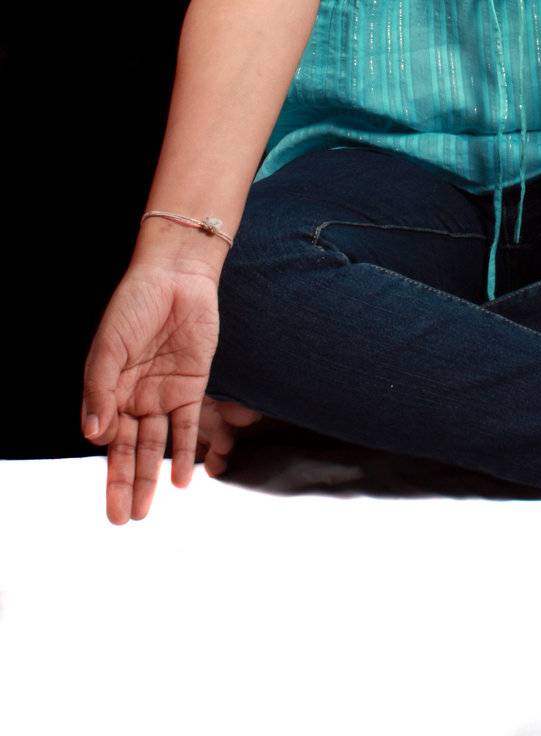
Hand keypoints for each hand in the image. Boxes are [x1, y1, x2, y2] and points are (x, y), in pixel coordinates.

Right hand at [81, 262, 220, 523]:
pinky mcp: (192, 386)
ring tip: (146, 510)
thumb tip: (92, 434)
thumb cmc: (135, 304)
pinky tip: (182, 481)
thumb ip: (100, 388)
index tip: (110, 483)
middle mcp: (134, 397)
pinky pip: (188, 426)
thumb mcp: (110, 345)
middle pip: (129, 450)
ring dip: (152, 477)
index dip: (108, 461)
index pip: (105, 436)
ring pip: (156, 445)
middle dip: (125, 485)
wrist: (177, 276)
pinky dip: (185, 452)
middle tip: (122, 520)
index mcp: (108, 388)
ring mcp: (163, 394)